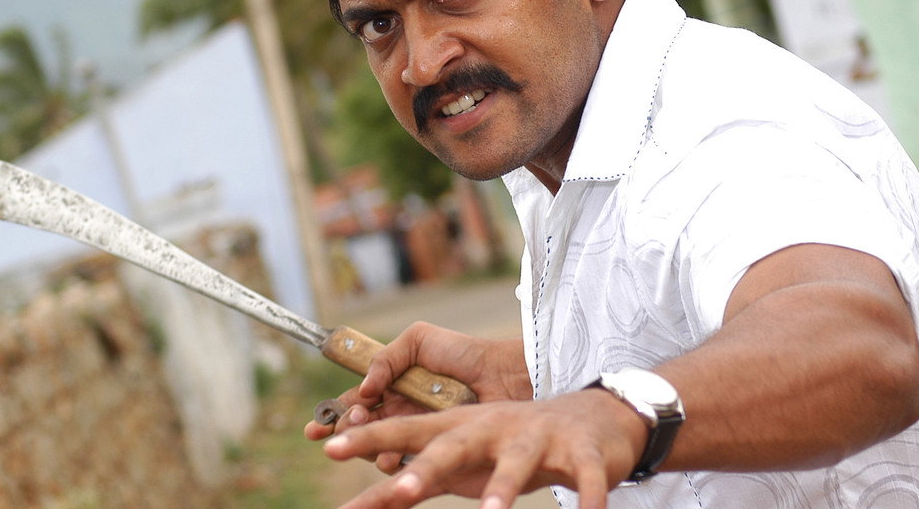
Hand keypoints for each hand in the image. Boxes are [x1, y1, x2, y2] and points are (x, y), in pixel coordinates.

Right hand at [305, 322, 530, 471]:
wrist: (505, 377)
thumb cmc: (465, 354)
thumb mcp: (419, 339)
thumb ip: (386, 358)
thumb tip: (364, 388)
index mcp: (394, 385)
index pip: (356, 403)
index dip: (333, 415)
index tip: (314, 428)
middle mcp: (402, 412)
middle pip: (361, 429)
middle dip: (344, 431)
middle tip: (344, 426)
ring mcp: (418, 434)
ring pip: (378, 449)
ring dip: (366, 445)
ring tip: (366, 435)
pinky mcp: (435, 454)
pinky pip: (405, 465)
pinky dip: (393, 463)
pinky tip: (392, 457)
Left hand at [323, 388, 644, 508]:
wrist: (590, 419)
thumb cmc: (508, 446)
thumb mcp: (460, 462)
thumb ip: (411, 483)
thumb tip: (364, 502)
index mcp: (460, 429)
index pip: (406, 431)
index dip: (370, 439)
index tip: (328, 448)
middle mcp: (493, 428)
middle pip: (455, 445)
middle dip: (427, 467)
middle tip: (400, 489)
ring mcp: (537, 438)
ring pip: (517, 462)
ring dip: (504, 487)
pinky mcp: (581, 452)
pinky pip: (585, 477)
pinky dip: (586, 498)